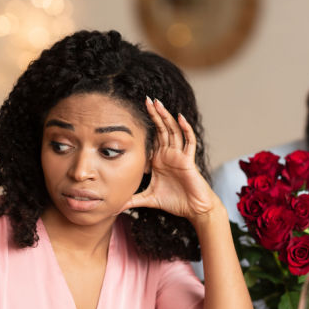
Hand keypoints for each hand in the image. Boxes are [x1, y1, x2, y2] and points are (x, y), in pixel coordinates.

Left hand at [122, 97, 218, 220]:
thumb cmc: (175, 202)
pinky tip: (180, 118)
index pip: (152, 138)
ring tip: (158, 103)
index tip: (133, 115)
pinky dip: (185, 129)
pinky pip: (189, 141)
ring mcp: (179, 156)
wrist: (194, 209)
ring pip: (173, 131)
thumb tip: (115, 208)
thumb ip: (132, 200)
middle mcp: (169, 155)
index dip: (145, 126)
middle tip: (146, 99)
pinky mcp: (188, 160)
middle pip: (162, 130)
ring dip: (166, 117)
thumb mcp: (149, 199)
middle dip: (155, 115)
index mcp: (159, 160)